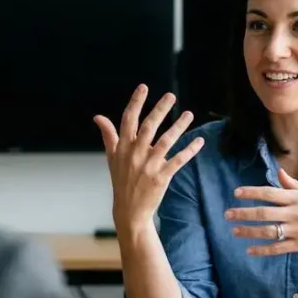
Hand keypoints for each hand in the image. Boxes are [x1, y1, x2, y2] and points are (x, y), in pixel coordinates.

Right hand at [94, 85, 203, 230]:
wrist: (129, 210)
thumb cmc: (121, 181)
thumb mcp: (112, 158)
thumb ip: (108, 136)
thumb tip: (98, 117)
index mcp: (122, 147)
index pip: (128, 120)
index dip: (136, 102)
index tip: (144, 87)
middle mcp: (135, 154)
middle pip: (149, 126)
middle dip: (160, 110)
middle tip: (171, 96)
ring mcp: (148, 165)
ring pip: (166, 141)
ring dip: (179, 126)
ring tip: (189, 114)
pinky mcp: (161, 177)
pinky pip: (178, 160)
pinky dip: (189, 150)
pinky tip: (200, 141)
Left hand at [226, 168, 297, 258]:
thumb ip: (294, 185)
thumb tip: (279, 172)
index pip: (270, 193)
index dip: (252, 193)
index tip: (237, 193)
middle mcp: (296, 213)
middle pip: (264, 212)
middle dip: (244, 213)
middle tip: (228, 214)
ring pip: (268, 231)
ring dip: (249, 231)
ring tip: (234, 231)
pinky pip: (278, 248)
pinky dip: (263, 250)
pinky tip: (250, 250)